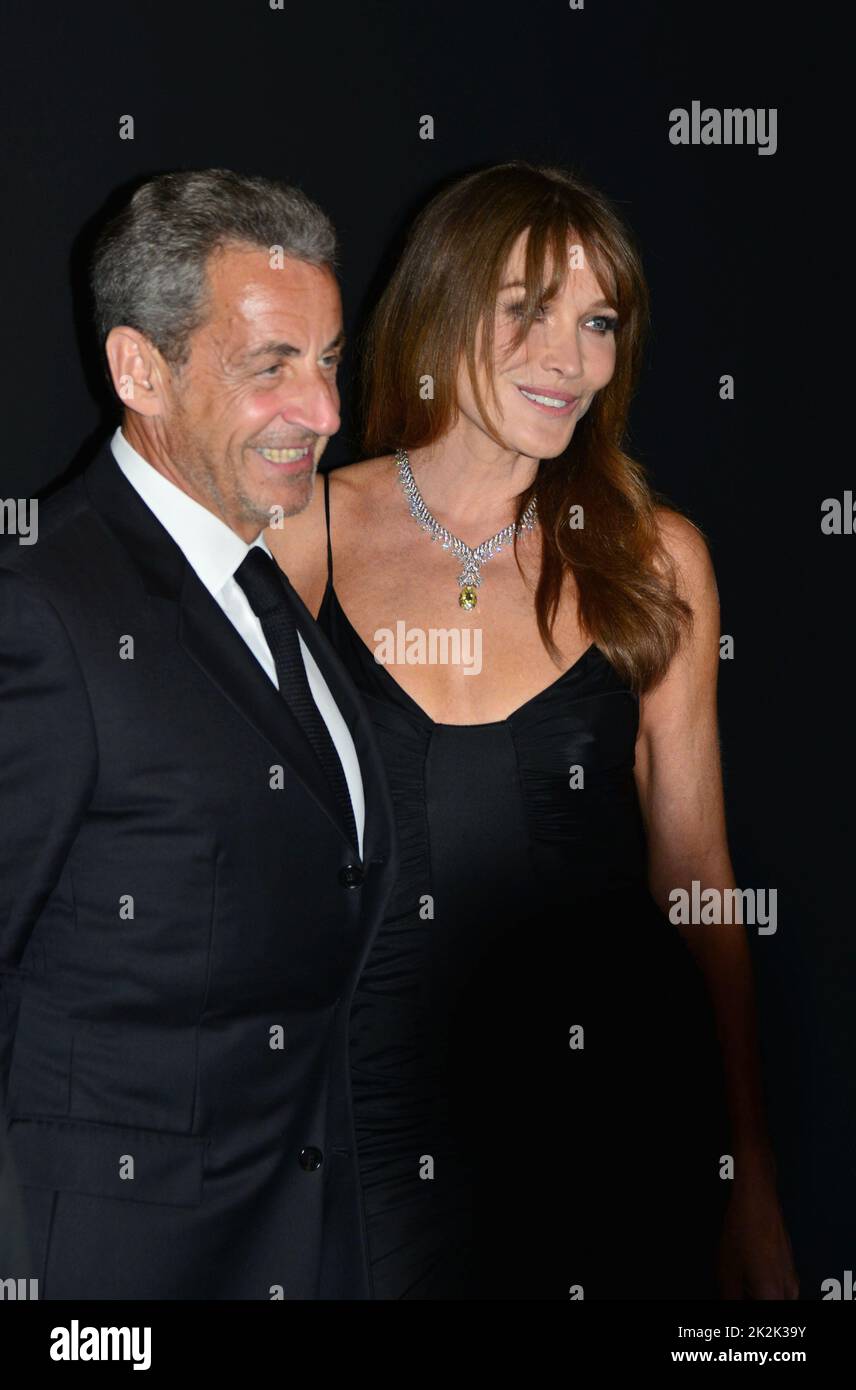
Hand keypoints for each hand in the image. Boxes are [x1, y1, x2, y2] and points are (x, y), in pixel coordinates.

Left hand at [716, 1159, 799, 1298]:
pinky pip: (778, 1287)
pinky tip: (748, 1273)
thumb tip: (730, 1305)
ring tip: (739, 1282)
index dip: (744, 1307)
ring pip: (775, 1299)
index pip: (760, 1315)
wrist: (757, 1201)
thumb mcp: (727, 1272)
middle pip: (771, 1307)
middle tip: (736, 1293)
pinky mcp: (789, 1267)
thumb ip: (731, 1298)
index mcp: (773, 1296)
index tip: (735, 1299)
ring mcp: (792, 1278)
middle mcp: (789, 1291)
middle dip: (751, 1302)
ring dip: (757, 1296)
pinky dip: (763, 1287)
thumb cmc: (745, 1230)